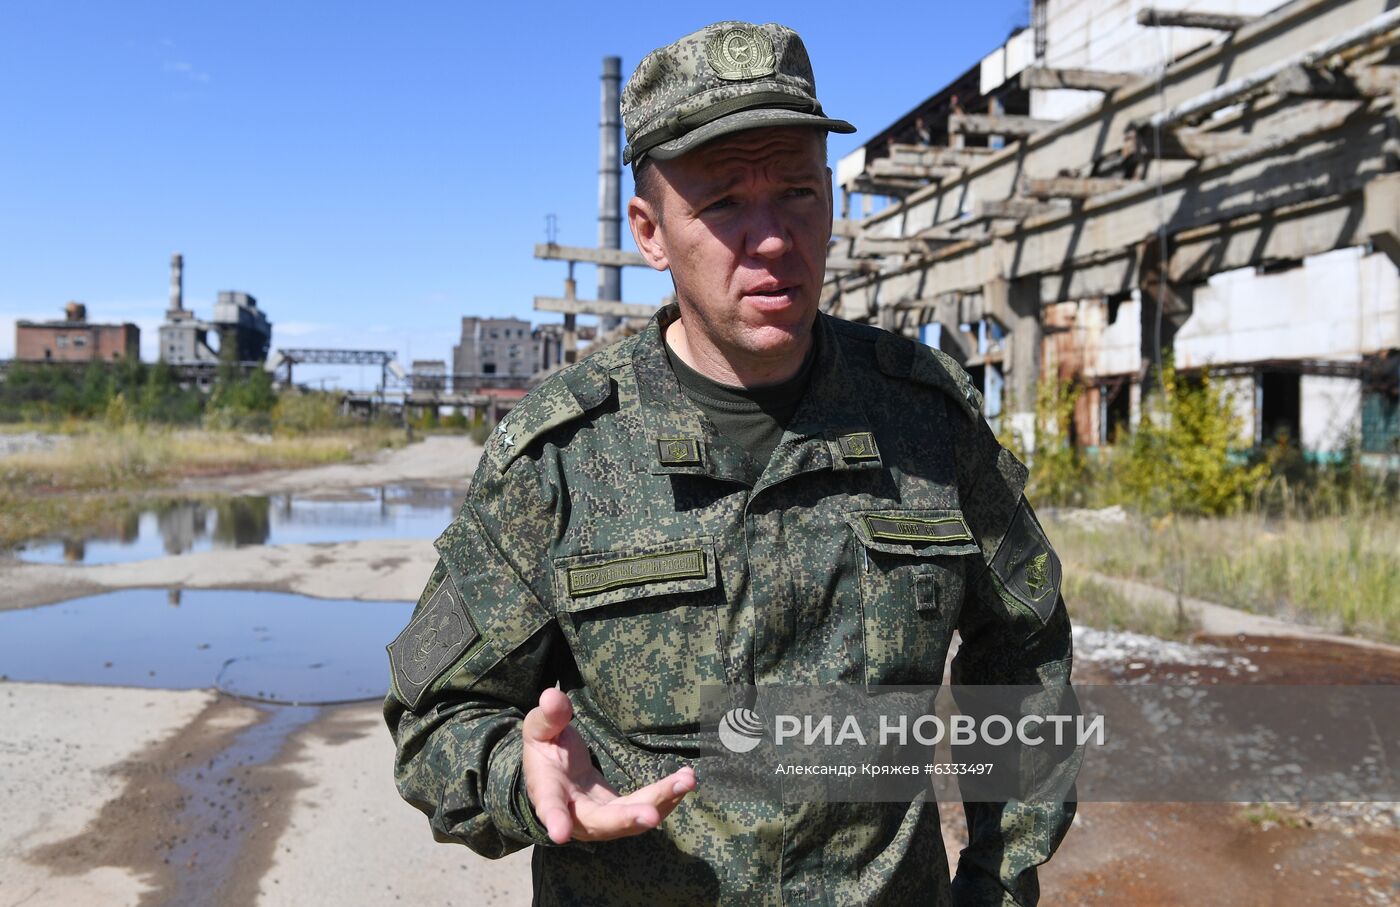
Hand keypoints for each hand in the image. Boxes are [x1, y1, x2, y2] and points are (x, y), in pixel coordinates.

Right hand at [521, 687, 695, 843]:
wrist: (555, 771)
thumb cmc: (545, 747)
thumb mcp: (540, 728)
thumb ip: (548, 716)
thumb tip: (552, 697)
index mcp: (548, 790)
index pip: (550, 806)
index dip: (555, 819)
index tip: (561, 833)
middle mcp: (575, 812)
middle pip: (602, 821)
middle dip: (628, 818)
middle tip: (651, 815)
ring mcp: (600, 817)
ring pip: (630, 819)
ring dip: (660, 802)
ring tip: (686, 780)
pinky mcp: (620, 813)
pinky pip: (645, 810)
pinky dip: (666, 798)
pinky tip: (685, 780)